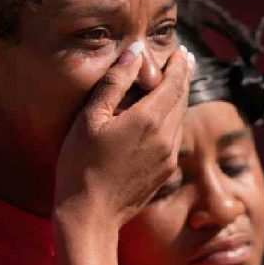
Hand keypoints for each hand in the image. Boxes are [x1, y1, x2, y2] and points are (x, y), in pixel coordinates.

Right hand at [53, 43, 193, 264]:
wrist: (90, 216)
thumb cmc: (80, 164)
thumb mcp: (91, 118)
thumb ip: (115, 81)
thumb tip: (136, 51)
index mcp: (149, 118)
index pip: (174, 81)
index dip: (178, 63)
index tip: (180, 49)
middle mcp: (166, 136)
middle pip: (182, 98)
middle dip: (183, 76)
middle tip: (183, 58)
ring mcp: (168, 157)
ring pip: (181, 118)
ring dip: (179, 98)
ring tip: (175, 83)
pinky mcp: (165, 172)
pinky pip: (175, 137)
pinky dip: (174, 119)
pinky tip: (164, 117)